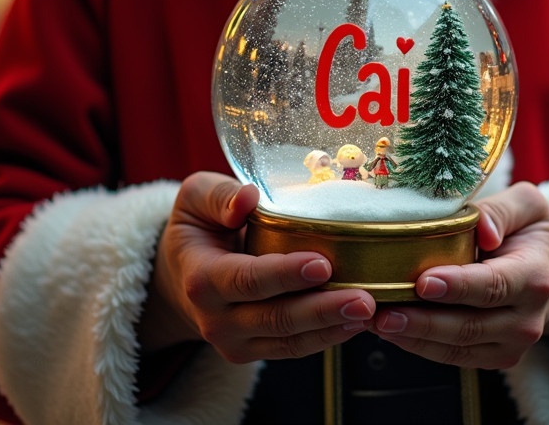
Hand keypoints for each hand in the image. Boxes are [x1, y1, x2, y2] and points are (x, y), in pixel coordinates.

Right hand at [139, 171, 374, 362]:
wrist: (180, 275)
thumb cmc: (197, 227)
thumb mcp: (196, 198)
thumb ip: (219, 196)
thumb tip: (248, 197)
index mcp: (201, 278)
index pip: (247, 279)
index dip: (284, 274)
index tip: (322, 263)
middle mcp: (215, 318)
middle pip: (274, 318)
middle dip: (321, 310)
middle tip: (362, 298)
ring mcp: (234, 341)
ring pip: (288, 341)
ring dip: (331, 328)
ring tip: (368, 310)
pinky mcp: (253, 352)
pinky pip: (292, 349)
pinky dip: (325, 338)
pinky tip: (354, 323)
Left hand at [368, 181, 548, 369]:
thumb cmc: (530, 231)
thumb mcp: (526, 206)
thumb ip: (501, 210)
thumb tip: (482, 229)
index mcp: (535, 277)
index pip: (493, 285)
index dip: (458, 286)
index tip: (423, 281)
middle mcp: (528, 318)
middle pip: (470, 324)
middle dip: (423, 320)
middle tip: (383, 310)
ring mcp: (512, 344)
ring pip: (457, 347)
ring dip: (414, 336)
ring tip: (377, 320)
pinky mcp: (495, 356)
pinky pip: (453, 357)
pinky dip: (419, 346)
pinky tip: (391, 329)